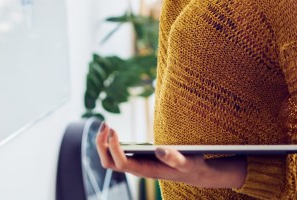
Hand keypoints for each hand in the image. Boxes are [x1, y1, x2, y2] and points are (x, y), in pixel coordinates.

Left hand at [95, 123, 247, 189]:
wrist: (194, 172)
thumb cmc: (190, 166)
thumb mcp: (187, 162)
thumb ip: (175, 158)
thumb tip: (160, 150)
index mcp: (146, 171)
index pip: (122, 163)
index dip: (113, 147)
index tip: (113, 129)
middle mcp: (137, 170)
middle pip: (109, 163)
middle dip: (102, 145)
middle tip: (105, 124)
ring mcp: (135, 166)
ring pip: (109, 159)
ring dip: (103, 143)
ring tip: (106, 125)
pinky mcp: (136, 160)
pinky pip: (115, 155)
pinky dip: (109, 143)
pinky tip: (112, 131)